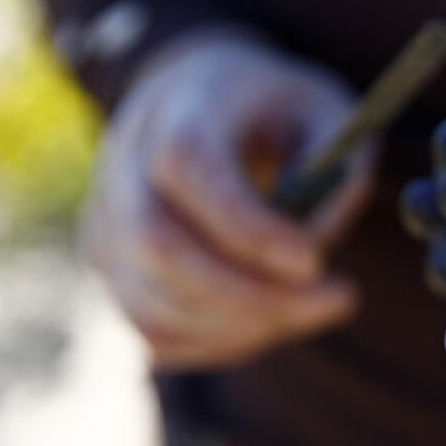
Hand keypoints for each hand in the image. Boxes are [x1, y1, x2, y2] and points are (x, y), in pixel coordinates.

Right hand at [84, 28, 374, 368]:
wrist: (216, 106)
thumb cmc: (285, 116)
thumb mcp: (332, 118)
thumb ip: (335, 173)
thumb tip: (309, 249)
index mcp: (182, 102)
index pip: (186, 163)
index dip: (247, 225)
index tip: (314, 262)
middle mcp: (125, 157)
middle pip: (155, 244)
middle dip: (251, 293)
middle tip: (339, 298)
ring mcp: (106, 218)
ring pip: (151, 302)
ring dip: (246, 325)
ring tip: (320, 304)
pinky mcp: (110, 269)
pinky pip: (153, 334)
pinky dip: (220, 343)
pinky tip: (274, 319)